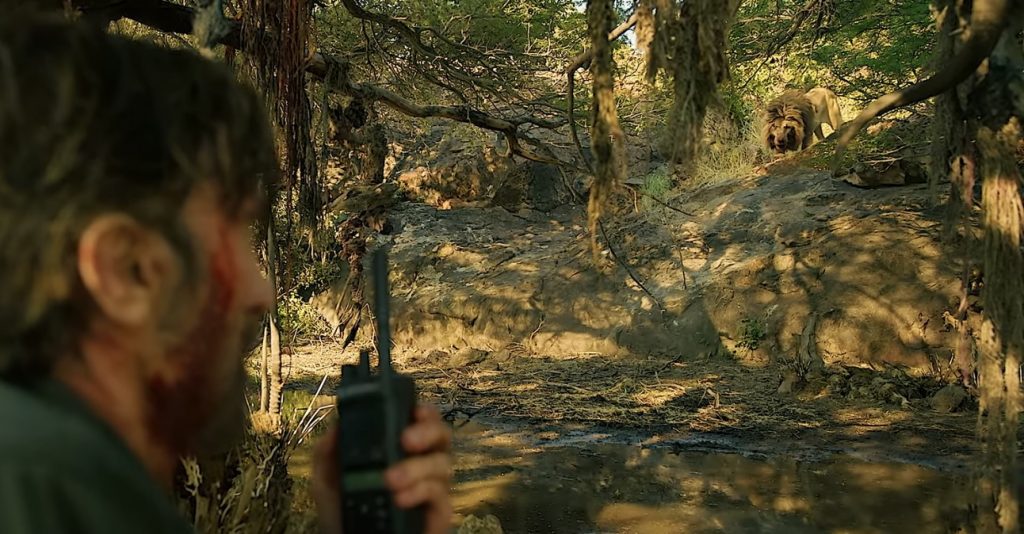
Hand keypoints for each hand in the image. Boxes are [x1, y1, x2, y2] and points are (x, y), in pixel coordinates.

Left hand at [312, 404, 453, 533]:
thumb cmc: (343, 510)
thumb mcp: (328, 479)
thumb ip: (328, 451)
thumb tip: (337, 424)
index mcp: (400, 446)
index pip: (421, 419)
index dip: (424, 411)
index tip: (414, 410)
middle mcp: (422, 461)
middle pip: (442, 434)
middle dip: (427, 431)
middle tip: (406, 440)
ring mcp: (433, 486)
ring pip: (442, 463)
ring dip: (416, 467)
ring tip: (390, 481)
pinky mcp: (439, 511)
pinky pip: (439, 494)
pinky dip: (420, 492)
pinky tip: (400, 499)